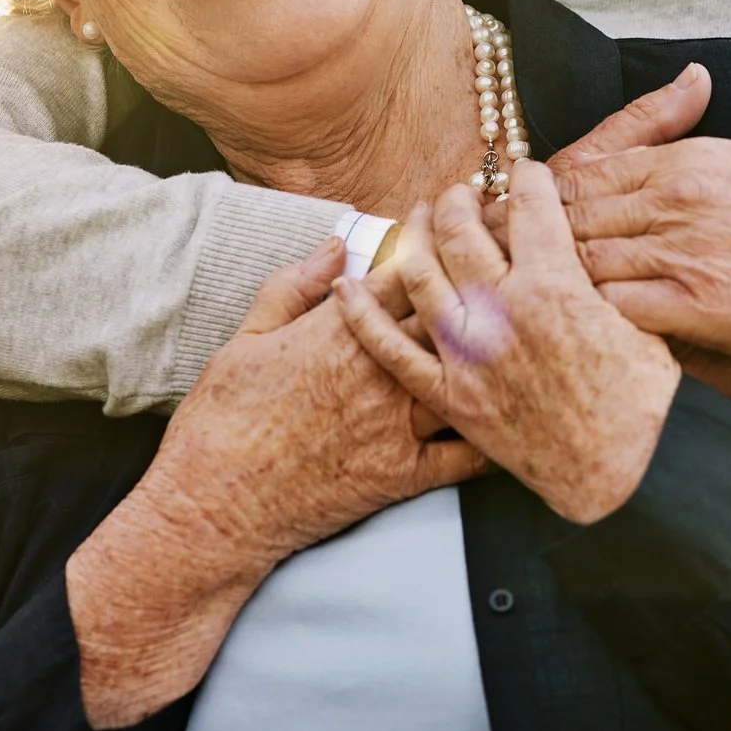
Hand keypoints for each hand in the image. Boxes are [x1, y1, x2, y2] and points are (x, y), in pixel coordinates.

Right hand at [66, 240, 484, 726]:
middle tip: (497, 271)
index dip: (431, 241)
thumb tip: (335, 245)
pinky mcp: (402, 474)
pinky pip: (466, 455)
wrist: (214, 506)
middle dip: (474, 288)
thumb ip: (295, 286)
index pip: (404, 271)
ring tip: (516, 337)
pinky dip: (492, 436)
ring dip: (493, 355)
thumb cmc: (221, 421)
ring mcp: (395, 423)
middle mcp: (377, 370)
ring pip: (465, 375)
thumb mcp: (246, 338)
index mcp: (339, 331)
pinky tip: (510, 419)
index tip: (445, 224)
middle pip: (448, 316)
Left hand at [336, 164, 680, 523]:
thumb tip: (595, 238)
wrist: (608, 474)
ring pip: (421, 272)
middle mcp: (501, 309)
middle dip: (462, 197)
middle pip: (463, 228)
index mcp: (554, 285)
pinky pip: (390, 347)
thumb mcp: (645, 325)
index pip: (529, 203)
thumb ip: (613, 277)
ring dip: (417, 233)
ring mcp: (468, 351)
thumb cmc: (635, 405)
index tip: (524, 173)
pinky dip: (362, 314)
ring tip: (421, 215)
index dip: (527, 177)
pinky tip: (346, 288)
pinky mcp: (448, 391)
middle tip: (464, 191)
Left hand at [481, 65, 730, 424]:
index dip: (533, 193)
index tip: (497, 208)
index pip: (587, 170)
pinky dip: (576, 319)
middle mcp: (681, 198)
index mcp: (691, 161)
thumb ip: (702, 138)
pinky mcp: (696, 308)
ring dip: (533, 277)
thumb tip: (681, 94)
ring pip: (581, 257)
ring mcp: (686, 252)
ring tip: (488, 295)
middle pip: (570, 211)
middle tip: (469, 251)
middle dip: (516, 232)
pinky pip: (613, 307)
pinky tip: (545, 334)